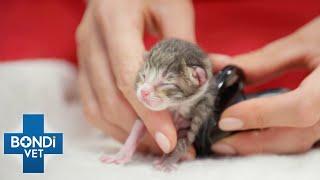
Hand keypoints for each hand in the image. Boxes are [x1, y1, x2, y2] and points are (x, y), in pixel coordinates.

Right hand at [76, 0, 194, 153]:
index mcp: (115, 19)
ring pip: (97, 107)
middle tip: (169, 146)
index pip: (130, 76)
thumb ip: (187, 43)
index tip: (170, 139)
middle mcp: (91, 39)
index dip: (150, 112)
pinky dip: (112, 123)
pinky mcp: (84, 66)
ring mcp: (83, 54)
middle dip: (140, 130)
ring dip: (126, 132)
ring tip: (154, 144)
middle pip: (111, 98)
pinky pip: (91, 104)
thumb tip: (207, 78)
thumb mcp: (173, 6)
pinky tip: (134, 130)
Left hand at [210, 17, 319, 154]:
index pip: (300, 108)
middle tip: (220, 142)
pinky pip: (302, 140)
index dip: (260, 115)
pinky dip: (275, 141)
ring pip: (299, 143)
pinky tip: (253, 136)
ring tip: (231, 142)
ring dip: (262, 146)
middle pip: (297, 137)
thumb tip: (223, 69)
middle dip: (254, 143)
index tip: (226, 119)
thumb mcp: (306, 42)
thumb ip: (264, 61)